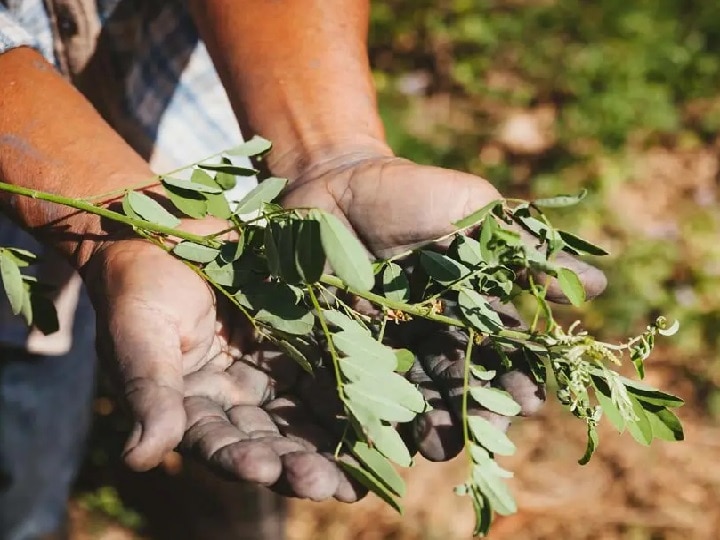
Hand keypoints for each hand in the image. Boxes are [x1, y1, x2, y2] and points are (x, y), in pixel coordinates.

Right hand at [82, 236, 363, 501]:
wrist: (166, 238)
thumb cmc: (140, 288)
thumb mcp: (140, 336)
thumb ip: (150, 393)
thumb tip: (139, 459)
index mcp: (192, 406)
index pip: (217, 444)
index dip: (241, 461)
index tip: (266, 471)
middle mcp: (234, 399)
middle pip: (269, 442)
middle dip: (298, 466)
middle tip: (329, 486)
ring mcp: (267, 373)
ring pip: (302, 416)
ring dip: (331, 445)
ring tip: (360, 473)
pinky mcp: (295, 343)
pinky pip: (323, 371)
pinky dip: (348, 395)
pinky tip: (377, 419)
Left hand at [281, 151, 606, 459]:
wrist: (334, 182)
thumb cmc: (410, 192)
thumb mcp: (473, 210)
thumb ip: (526, 250)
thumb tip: (597, 287)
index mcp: (464, 304)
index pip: (497, 351)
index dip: (514, 378)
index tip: (528, 402)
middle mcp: (428, 330)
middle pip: (456, 380)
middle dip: (472, 412)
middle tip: (482, 439)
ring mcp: (383, 340)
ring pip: (412, 390)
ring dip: (428, 422)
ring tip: (437, 449)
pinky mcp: (339, 344)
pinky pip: (357, 383)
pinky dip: (372, 408)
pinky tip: (382, 434)